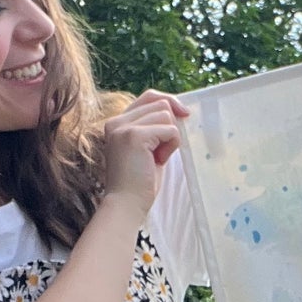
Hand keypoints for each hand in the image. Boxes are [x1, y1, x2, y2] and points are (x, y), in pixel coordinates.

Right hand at [101, 89, 190, 215]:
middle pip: (161, 104)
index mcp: (117, 122)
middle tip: (159, 154)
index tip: (184, 115)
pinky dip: (171, 146)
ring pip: (166, 115)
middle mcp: (117, 121)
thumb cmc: (138, 183)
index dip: (169, 103)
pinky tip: (158, 161)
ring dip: (170, 139)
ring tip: (156, 159)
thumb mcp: (146, 149)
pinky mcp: (135, 135)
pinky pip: (170, 130)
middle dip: (169, 127)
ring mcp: (124, 127)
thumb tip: (179, 112)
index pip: (149, 97)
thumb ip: (154, 129)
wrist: (126, 204)